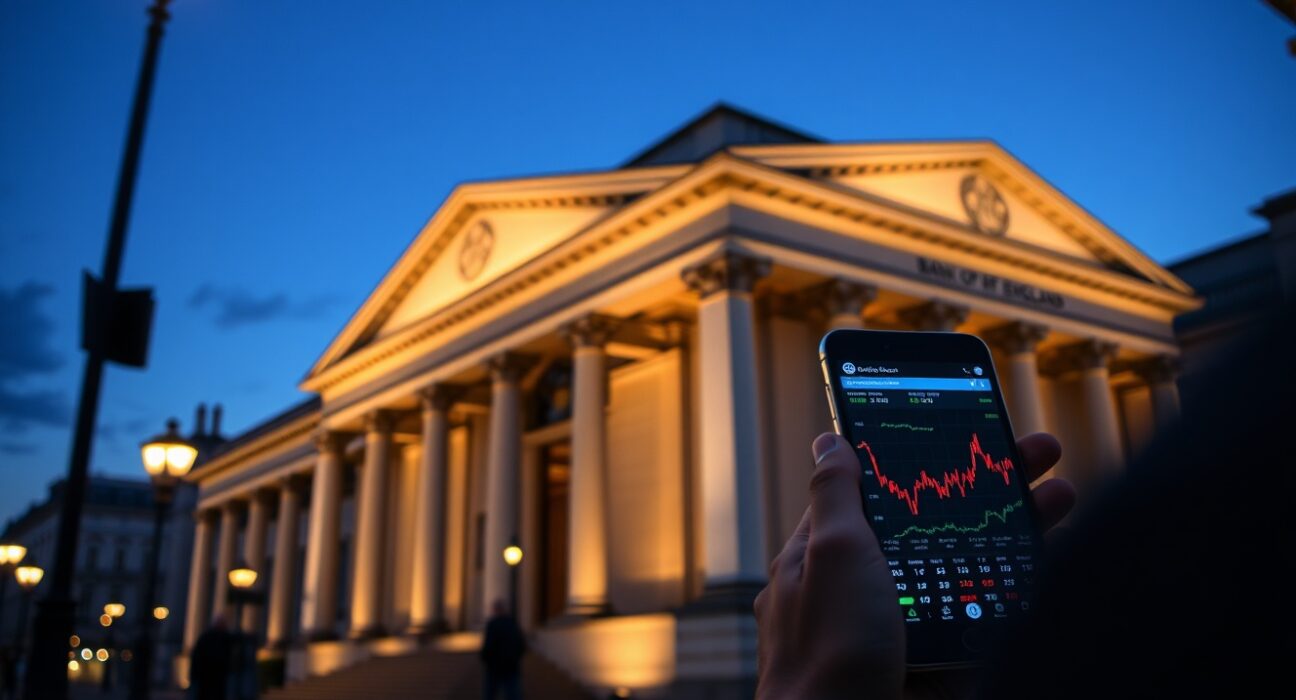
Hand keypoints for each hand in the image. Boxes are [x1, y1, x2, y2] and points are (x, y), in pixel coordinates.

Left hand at [754, 432, 1073, 699]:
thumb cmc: (827, 649)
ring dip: (1023, 533)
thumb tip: (830, 442)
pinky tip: (1058, 563)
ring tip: (1066, 495)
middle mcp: (870, 590)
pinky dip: (1024, 594)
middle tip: (1044, 455)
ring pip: (973, 570)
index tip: (972, 435)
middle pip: (938, 526)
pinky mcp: (945, 667)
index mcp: (830, 558)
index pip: (884, 493)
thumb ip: (836, 494)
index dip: (927, 461)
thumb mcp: (831, 553)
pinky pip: (990, 622)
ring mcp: (909, 629)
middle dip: (992, 489)